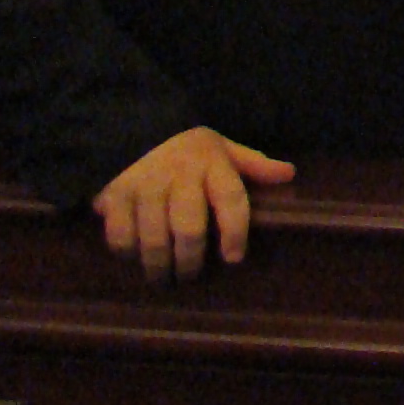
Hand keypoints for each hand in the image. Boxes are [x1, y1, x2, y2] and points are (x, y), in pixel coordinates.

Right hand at [93, 127, 292, 283]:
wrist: (132, 125)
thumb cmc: (185, 146)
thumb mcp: (222, 147)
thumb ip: (253, 164)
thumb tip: (289, 173)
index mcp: (212, 163)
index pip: (231, 199)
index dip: (235, 232)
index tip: (233, 258)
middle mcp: (180, 175)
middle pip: (190, 229)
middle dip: (191, 260)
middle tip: (190, 276)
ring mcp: (145, 186)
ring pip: (154, 239)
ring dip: (159, 266)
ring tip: (164, 278)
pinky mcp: (114, 196)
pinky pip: (121, 236)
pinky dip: (128, 253)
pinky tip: (134, 257)